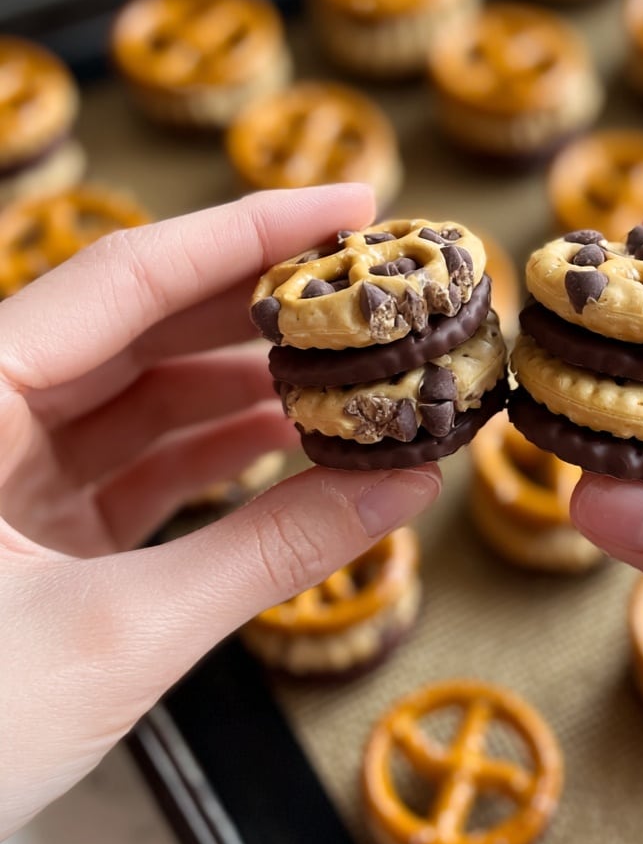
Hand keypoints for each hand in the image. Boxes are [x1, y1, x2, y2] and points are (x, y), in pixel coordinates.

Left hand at [0, 185, 440, 838]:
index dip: (249, 233)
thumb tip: (404, 488)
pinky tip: (291, 444)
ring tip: (352, 375)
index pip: (127, 276)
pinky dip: (211, 456)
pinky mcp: (22, 527)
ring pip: (139, 395)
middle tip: (367, 291)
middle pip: (139, 325)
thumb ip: (268, 554)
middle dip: (259, 310)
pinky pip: (131, 464)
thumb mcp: (118, 636)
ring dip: (246, 388)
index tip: (354, 207)